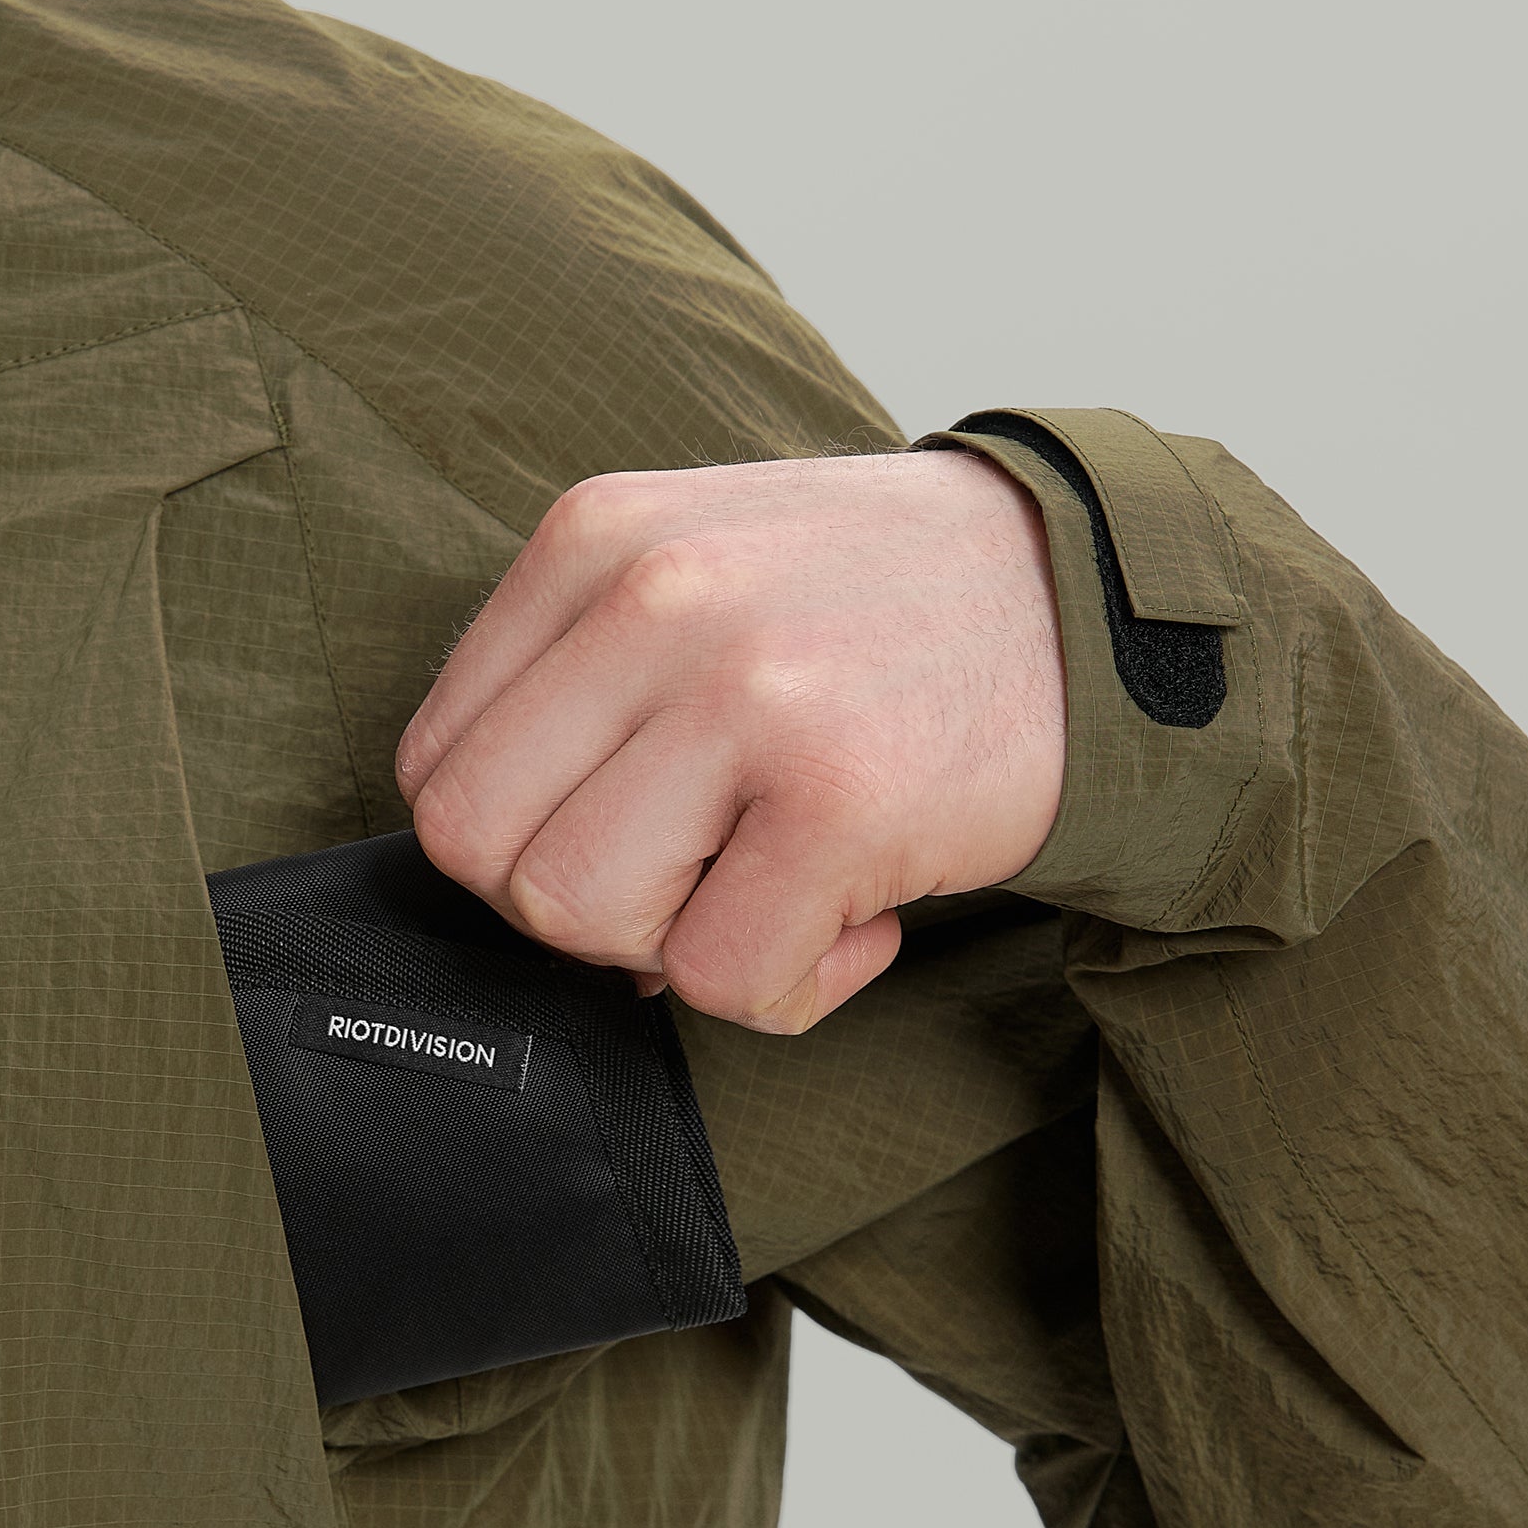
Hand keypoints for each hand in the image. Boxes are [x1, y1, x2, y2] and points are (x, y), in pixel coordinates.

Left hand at [394, 449, 1065, 1032]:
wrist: (1090, 601)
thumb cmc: (878, 615)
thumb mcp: (698, 574)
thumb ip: (580, 691)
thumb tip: (521, 880)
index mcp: (594, 541)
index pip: (437, 762)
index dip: (519, 840)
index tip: (626, 835)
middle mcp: (654, 600)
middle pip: (480, 850)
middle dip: (577, 908)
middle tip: (693, 878)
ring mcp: (747, 693)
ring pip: (577, 918)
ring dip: (677, 947)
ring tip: (778, 885)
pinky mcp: (841, 797)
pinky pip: (724, 978)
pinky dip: (790, 986)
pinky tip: (862, 916)